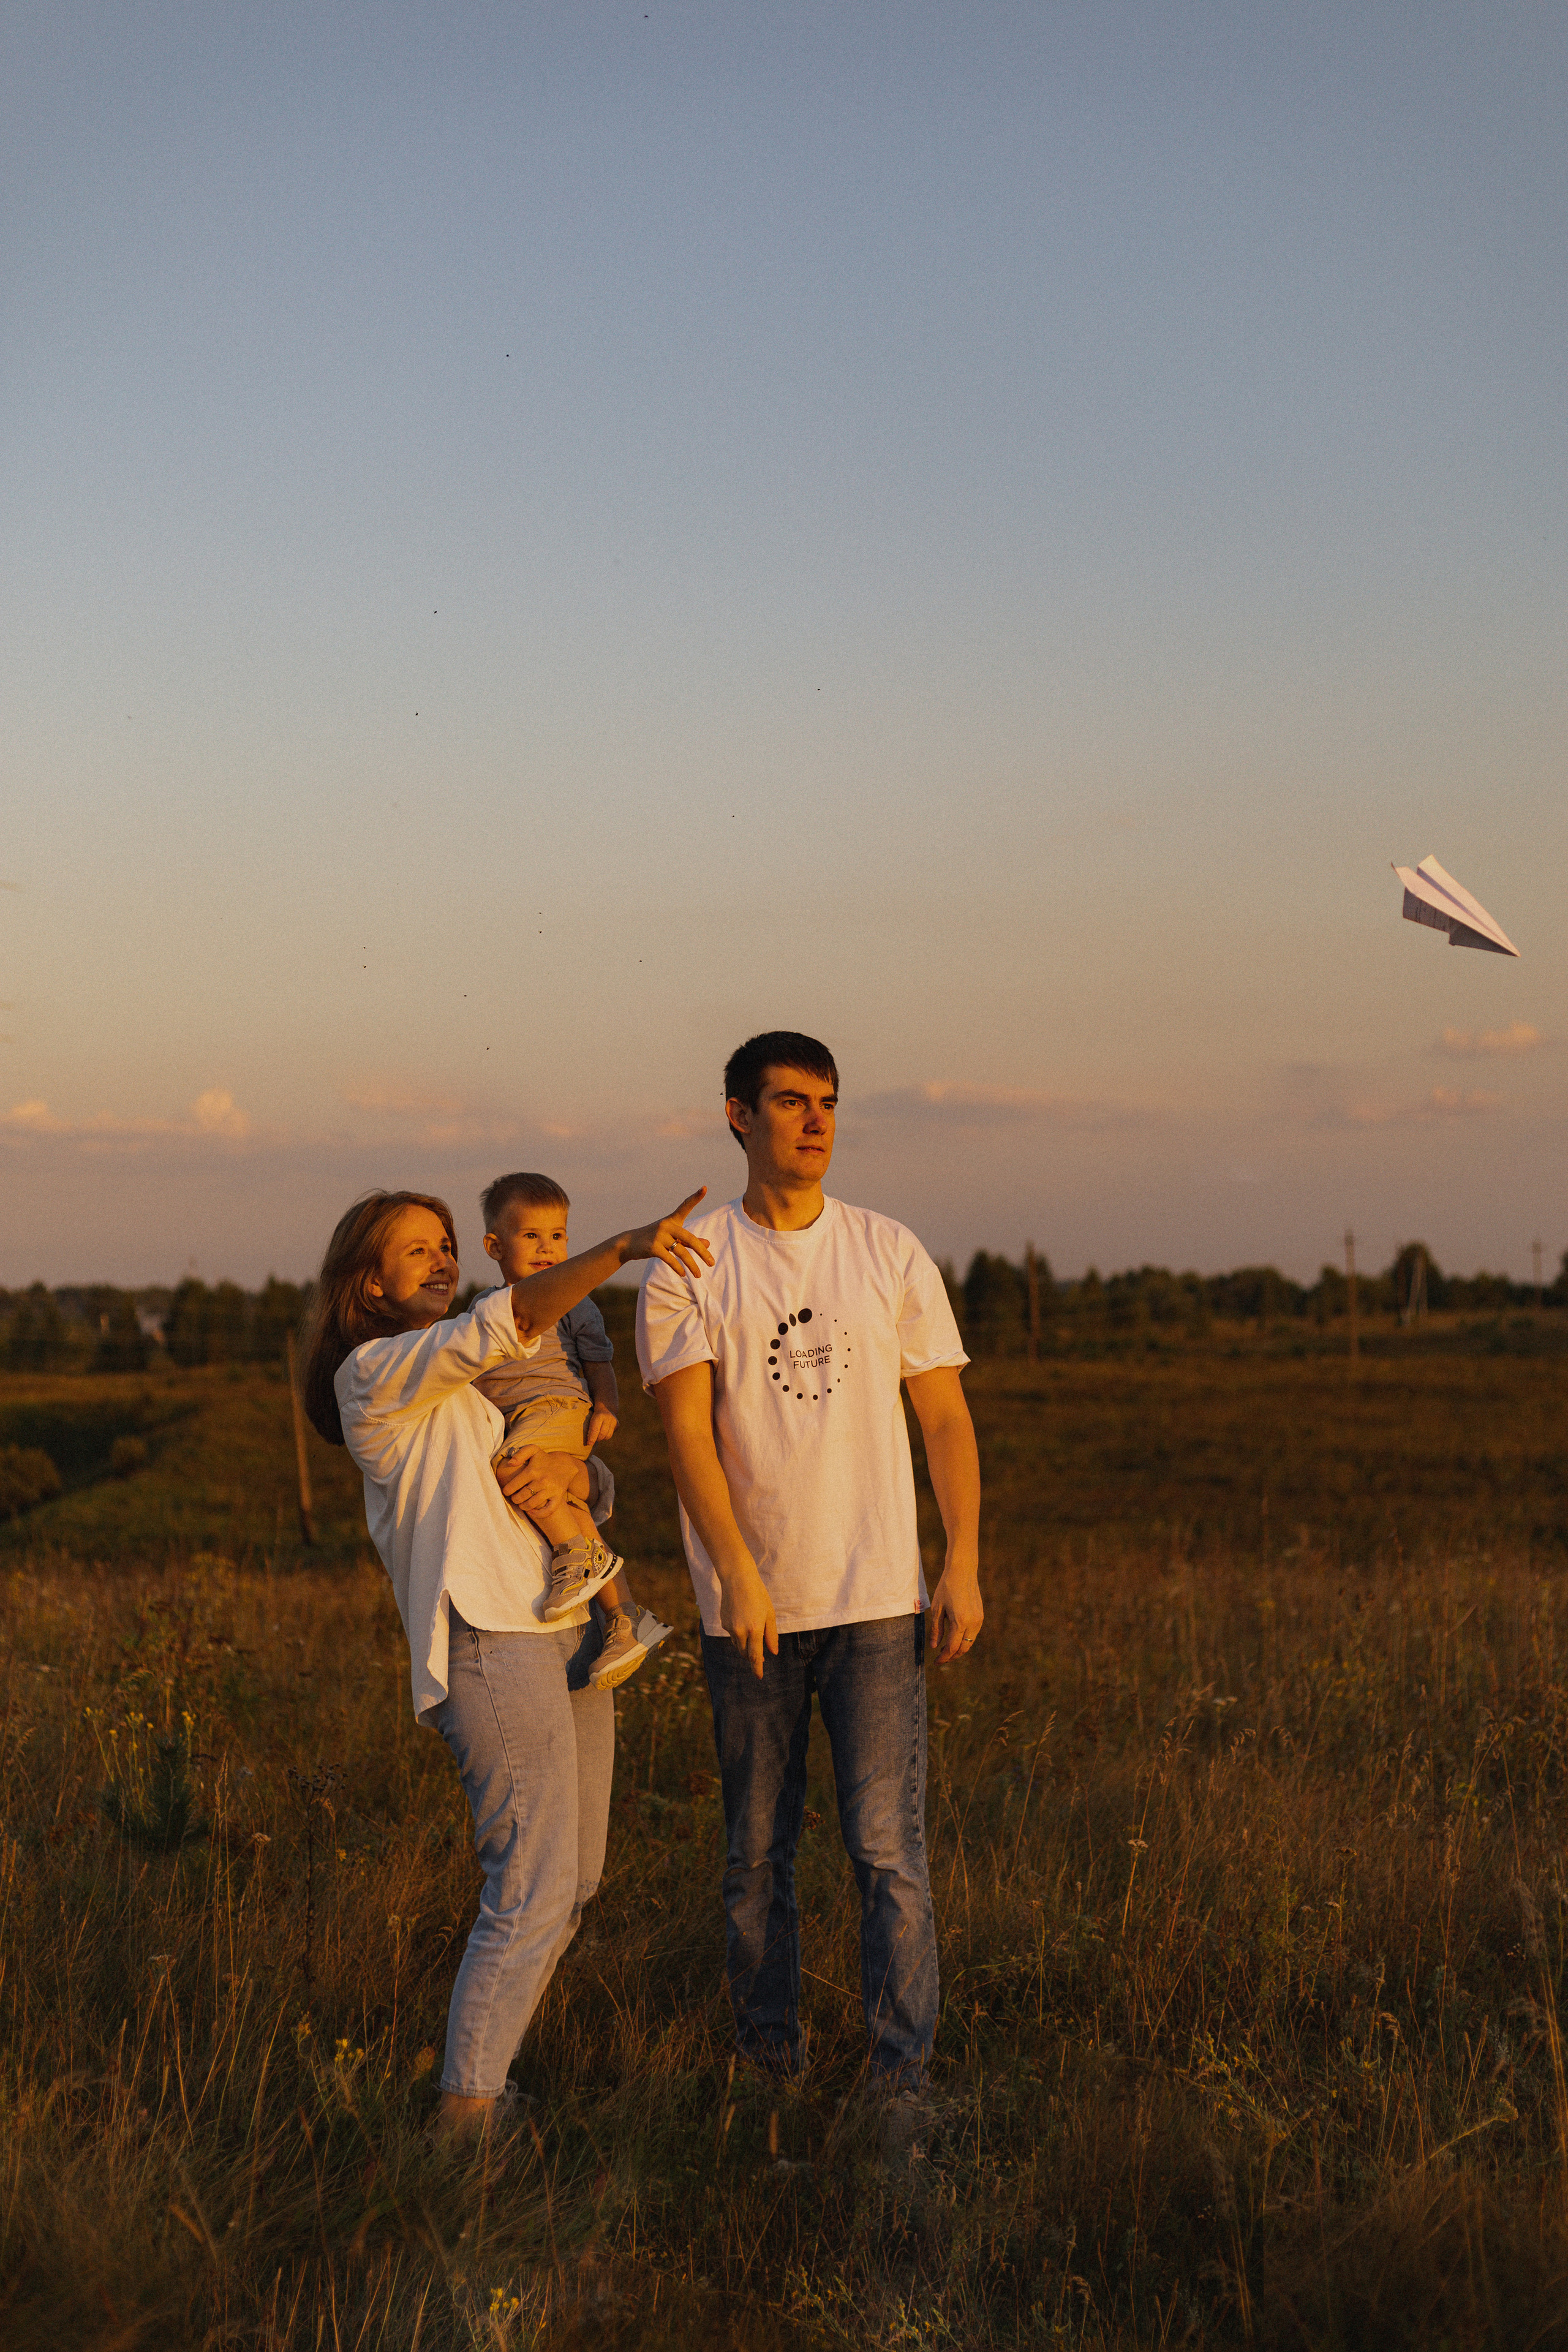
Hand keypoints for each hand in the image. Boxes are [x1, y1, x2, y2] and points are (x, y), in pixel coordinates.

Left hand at [493, 1447, 587, 1515]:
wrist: (565, 1465)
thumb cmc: (544, 1459)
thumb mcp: (533, 1450)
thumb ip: (520, 1454)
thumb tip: (510, 1463)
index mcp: (533, 1470)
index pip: (514, 1485)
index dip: (507, 1490)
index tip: (506, 1492)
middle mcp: (542, 1481)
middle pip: (521, 1496)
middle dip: (514, 1499)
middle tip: (514, 1498)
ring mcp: (550, 1490)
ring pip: (531, 1504)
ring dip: (523, 1506)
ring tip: (521, 1504)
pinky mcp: (558, 1496)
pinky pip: (548, 1510)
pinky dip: (538, 1514)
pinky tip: (531, 1511)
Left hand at [584, 1406, 617, 1448]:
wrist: (606, 1406)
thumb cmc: (594, 1414)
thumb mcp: (590, 1418)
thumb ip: (590, 1428)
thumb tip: (589, 1442)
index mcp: (599, 1415)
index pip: (595, 1430)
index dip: (592, 1438)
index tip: (589, 1444)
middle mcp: (608, 1418)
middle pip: (602, 1434)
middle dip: (596, 1439)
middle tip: (593, 1439)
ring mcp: (614, 1421)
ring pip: (607, 1436)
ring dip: (602, 1438)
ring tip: (598, 1436)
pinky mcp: (617, 1424)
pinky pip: (611, 1434)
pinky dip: (606, 1435)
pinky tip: (604, 1431)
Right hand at [622, 1189, 713, 1278]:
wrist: (629, 1244)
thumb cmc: (654, 1239)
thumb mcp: (671, 1238)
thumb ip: (689, 1241)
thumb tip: (708, 1244)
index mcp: (672, 1220)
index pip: (685, 1206)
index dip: (696, 1197)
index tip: (705, 1188)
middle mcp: (666, 1225)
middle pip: (689, 1238)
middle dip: (702, 1252)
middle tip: (712, 1263)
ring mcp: (659, 1235)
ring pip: (681, 1251)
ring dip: (691, 1265)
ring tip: (698, 1275)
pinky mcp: (652, 1247)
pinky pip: (669, 1259)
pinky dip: (678, 1267)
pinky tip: (683, 1274)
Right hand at [719, 1558, 777, 1680]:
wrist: (737, 1579)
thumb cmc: (758, 1594)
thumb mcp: (769, 1614)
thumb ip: (771, 1635)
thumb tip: (773, 1652)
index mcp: (754, 1629)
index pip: (755, 1656)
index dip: (757, 1668)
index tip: (760, 1677)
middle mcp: (740, 1631)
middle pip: (745, 1653)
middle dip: (752, 1657)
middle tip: (761, 1658)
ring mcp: (730, 1628)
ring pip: (738, 1645)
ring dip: (746, 1646)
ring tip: (753, 1635)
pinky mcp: (723, 1623)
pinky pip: (733, 1635)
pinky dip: (739, 1634)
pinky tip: (743, 1621)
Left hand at [928, 1554, 982, 1666]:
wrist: (963, 1571)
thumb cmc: (946, 1588)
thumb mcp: (937, 1608)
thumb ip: (936, 1629)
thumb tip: (934, 1647)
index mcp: (960, 1622)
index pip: (952, 1647)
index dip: (944, 1657)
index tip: (936, 1662)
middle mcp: (972, 1623)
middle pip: (963, 1648)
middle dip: (952, 1656)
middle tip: (940, 1658)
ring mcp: (979, 1620)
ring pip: (969, 1642)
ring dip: (959, 1649)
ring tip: (946, 1650)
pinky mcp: (981, 1616)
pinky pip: (973, 1634)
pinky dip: (964, 1640)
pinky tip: (954, 1637)